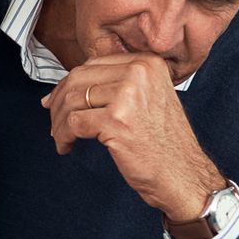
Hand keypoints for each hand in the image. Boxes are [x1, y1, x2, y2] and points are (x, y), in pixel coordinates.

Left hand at [40, 55, 221, 220]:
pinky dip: (63, 137)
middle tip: (54, 121)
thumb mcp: (149, 99)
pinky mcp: (116, 121)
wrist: (184, 175)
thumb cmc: (164, 144)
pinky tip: (67, 146)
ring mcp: (128, 96)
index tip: (56, 99)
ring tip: (61, 137)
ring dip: (59, 123)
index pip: (92, 64)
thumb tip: (66, 87)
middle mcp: (139, 73)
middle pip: (78, 79)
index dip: (68, 84)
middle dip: (58, 103)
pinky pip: (73, 123)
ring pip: (72, 101)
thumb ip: (117, 85)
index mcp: (147, 63)